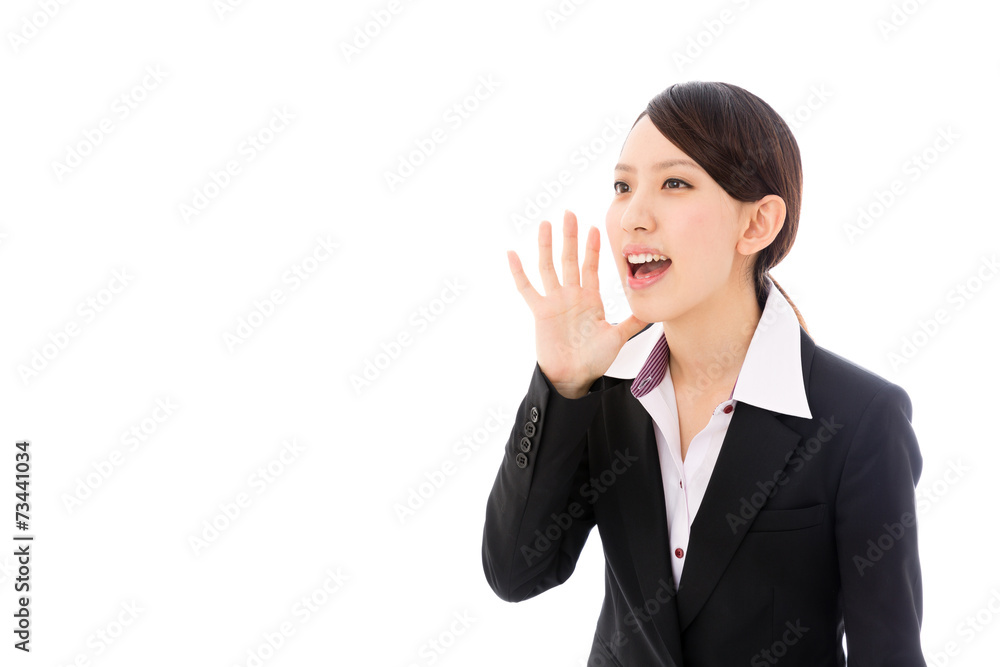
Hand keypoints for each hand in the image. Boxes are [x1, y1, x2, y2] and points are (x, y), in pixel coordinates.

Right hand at [507, 210, 647, 397]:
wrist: (574, 376)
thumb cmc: (595, 358)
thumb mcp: (618, 337)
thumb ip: (633, 321)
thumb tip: (652, 309)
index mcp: (590, 298)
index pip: (591, 266)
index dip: (592, 247)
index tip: (595, 227)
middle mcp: (571, 295)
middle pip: (570, 259)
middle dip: (570, 236)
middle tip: (569, 213)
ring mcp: (555, 301)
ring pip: (549, 267)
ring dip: (546, 246)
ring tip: (545, 224)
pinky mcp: (540, 312)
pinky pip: (527, 289)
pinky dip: (518, 272)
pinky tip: (512, 254)